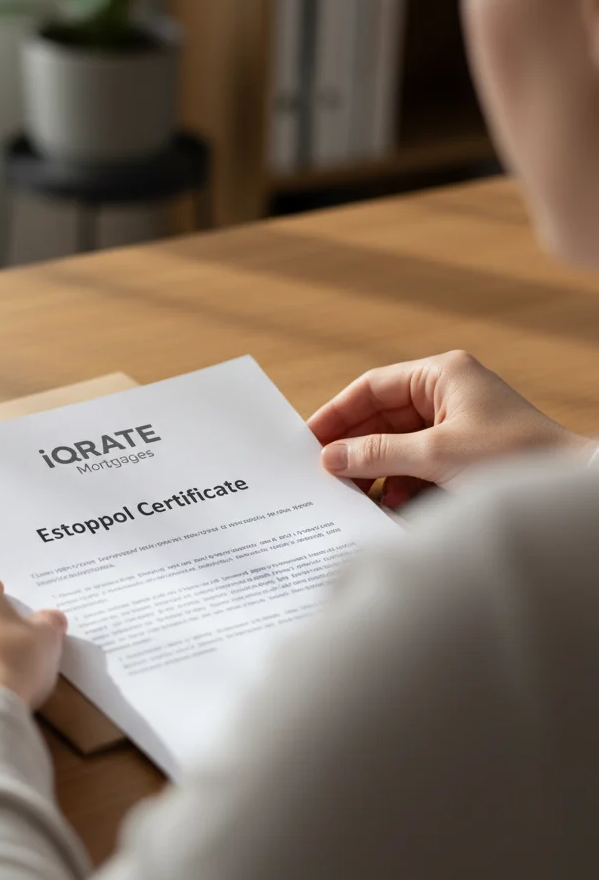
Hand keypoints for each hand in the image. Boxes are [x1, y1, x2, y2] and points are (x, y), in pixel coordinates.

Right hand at [308, 350, 595, 508]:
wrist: (570, 487)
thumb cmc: (515, 458)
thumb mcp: (436, 454)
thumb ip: (377, 454)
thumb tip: (330, 457)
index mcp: (442, 375)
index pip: (371, 387)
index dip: (336, 413)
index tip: (308, 439)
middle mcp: (446, 394)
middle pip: (381, 417)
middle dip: (354, 447)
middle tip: (323, 472)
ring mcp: (455, 425)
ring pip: (396, 444)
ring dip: (375, 470)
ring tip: (352, 494)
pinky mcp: (462, 455)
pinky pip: (415, 464)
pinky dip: (399, 483)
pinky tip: (388, 504)